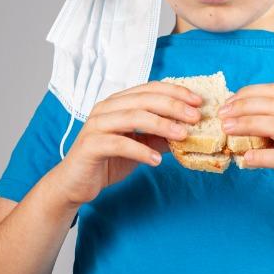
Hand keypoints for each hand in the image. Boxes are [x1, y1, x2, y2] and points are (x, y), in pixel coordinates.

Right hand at [53, 82, 201, 206]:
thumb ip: (159, 137)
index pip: (149, 89)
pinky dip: (140, 150)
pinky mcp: (90, 145)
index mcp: (118, 103)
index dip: (175, 92)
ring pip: (132, 117)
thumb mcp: (139, 146)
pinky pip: (119, 143)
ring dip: (161, 125)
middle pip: (143, 100)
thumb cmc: (106, 161)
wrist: (75, 184)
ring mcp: (96, 125)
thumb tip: (188, 132)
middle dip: (173, 106)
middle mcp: (106, 108)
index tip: (198, 101)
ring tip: (182, 135)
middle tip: (196, 117)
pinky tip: (157, 160)